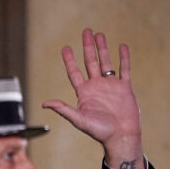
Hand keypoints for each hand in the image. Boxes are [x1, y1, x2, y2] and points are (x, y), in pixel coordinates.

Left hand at [42, 29, 142, 168]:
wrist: (121, 136)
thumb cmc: (99, 131)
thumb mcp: (78, 119)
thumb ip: (63, 109)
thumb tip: (44, 103)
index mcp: (84, 92)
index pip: (74, 72)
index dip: (69, 60)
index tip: (65, 48)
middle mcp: (96, 86)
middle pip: (90, 62)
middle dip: (88, 47)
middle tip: (86, 31)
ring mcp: (111, 86)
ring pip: (106, 62)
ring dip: (103, 49)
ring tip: (99, 34)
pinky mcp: (125, 88)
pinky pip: (124, 69)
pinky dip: (123, 58)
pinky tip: (121, 46)